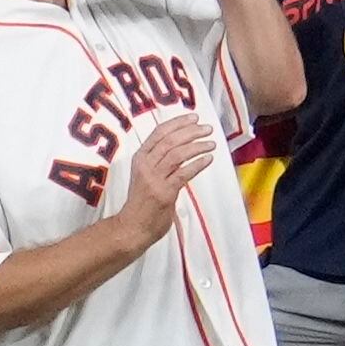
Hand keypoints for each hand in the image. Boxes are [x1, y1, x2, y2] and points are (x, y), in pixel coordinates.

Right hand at [115, 114, 217, 245]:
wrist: (132, 228)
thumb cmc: (142, 202)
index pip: (159, 133)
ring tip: (211, 144)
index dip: (177, 123)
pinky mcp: (164, 193)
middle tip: (207, 128)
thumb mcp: (146, 176)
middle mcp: (145, 165)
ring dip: (197, 146)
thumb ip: (159, 162)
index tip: (194, 117)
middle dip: (191, 131)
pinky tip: (208, 159)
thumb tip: (183, 147)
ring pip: (177, 154)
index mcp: (140, 158)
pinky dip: (198, 164)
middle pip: (170, 140)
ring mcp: (154, 179)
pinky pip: (183, 173)